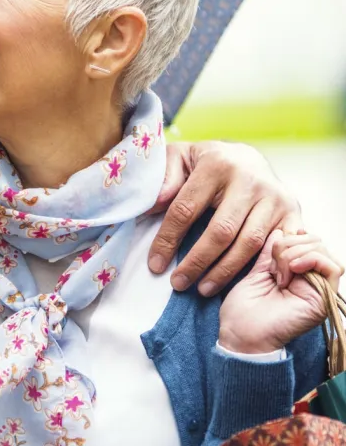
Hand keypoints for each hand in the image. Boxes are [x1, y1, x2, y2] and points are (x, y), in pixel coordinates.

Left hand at [148, 141, 301, 295]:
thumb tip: (151, 208)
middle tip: (178, 284)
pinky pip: (277, 248)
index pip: (186, 209)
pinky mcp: (293, 211)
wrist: (247, 156)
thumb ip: (165, 179)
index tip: (155, 265)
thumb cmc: (205, 162)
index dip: (168, 240)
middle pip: (220, 231)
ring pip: (249, 244)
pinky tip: (241, 284)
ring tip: (202, 288)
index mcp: (216, 164)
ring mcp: (274, 196)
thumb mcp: (180, 158)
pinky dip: (259, 269)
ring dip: (224, 272)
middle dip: (197, 262)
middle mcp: (249, 179)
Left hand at [218, 230, 342, 353]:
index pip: (306, 239)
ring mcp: (319, 290)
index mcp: (295, 273)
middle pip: (317, 241)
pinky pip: (333, 268)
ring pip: (324, 251)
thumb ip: (271, 251)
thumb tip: (281, 230)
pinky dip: (310, 259)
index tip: (272, 244)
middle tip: (273, 263)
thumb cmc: (243, 308)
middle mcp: (311, 280)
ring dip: (296, 252)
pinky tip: (290, 270)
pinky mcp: (323, 300)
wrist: (241, 334)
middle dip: (291, 242)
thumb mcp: (256, 270)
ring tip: (279, 271)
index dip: (290, 234)